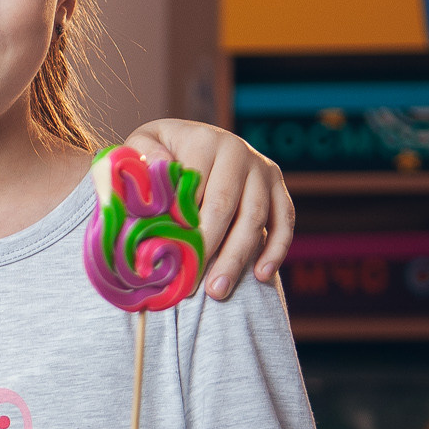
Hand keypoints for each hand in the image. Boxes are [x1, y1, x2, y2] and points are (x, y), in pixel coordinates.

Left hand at [125, 120, 294, 298]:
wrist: (193, 137)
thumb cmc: (161, 149)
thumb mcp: (144, 142)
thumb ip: (143, 153)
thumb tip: (158, 168)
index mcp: (204, 141)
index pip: (195, 188)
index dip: (183, 225)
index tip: (171, 257)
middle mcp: (238, 151)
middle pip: (226, 206)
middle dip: (210, 249)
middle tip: (193, 285)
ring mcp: (263, 169)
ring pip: (256, 218)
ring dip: (238, 258)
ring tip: (218, 291)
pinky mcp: (278, 185)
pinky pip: (285, 220)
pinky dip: (276, 249)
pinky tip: (262, 275)